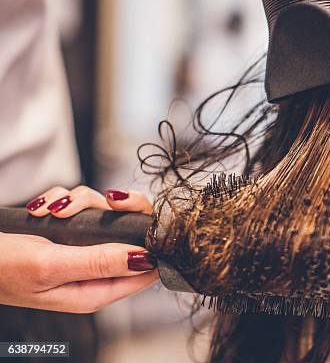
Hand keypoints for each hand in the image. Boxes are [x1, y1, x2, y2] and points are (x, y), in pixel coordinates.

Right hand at [0, 186, 157, 312]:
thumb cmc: (1, 268)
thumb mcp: (52, 265)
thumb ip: (100, 263)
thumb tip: (145, 258)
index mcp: (96, 290)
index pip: (146, 270)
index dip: (154, 242)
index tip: (149, 218)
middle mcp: (94, 271)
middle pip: (132, 233)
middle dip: (121, 210)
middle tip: (109, 199)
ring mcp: (81, 249)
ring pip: (105, 214)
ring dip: (80, 203)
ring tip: (53, 212)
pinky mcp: (67, 232)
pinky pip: (80, 206)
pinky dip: (62, 201)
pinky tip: (42, 210)